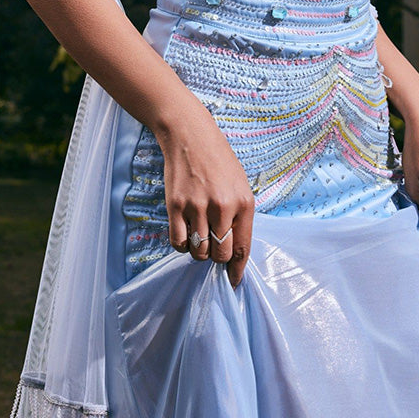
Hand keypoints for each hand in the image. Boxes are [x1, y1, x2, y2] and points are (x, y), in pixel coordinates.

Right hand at [157, 111, 254, 288]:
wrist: (190, 136)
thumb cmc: (219, 161)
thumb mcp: (241, 185)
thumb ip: (240, 216)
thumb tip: (234, 249)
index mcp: (243, 203)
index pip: (242, 248)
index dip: (237, 269)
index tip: (233, 281)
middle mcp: (222, 207)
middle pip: (220, 255)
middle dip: (217, 258)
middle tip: (213, 248)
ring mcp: (197, 207)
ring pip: (199, 251)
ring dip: (198, 251)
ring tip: (199, 236)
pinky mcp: (175, 206)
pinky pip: (178, 242)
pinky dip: (182, 245)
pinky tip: (185, 233)